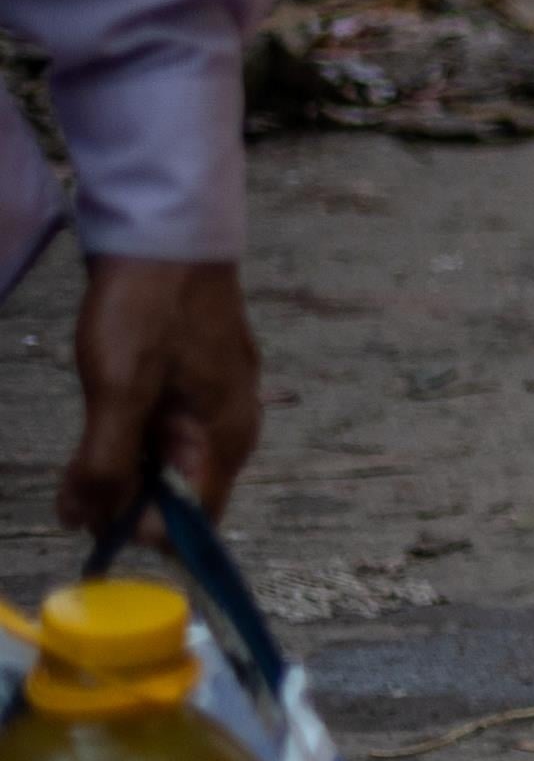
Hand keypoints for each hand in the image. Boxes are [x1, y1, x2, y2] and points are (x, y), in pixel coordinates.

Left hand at [63, 255, 257, 533]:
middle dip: (121, 495)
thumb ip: (105, 463)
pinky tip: (106, 405)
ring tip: (89, 424)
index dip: (135, 526)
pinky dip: (128, 435)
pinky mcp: (196, 388)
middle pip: (174, 500)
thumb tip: (85, 525)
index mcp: (225, 441)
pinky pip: (161, 434)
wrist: (168, 234)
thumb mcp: (117, 390)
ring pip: (162, 466)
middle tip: (77, 467)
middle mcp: (229, 433)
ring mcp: (214, 408)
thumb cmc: (149, 309)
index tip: (90, 500)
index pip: (189, 526)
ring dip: (120, 463)